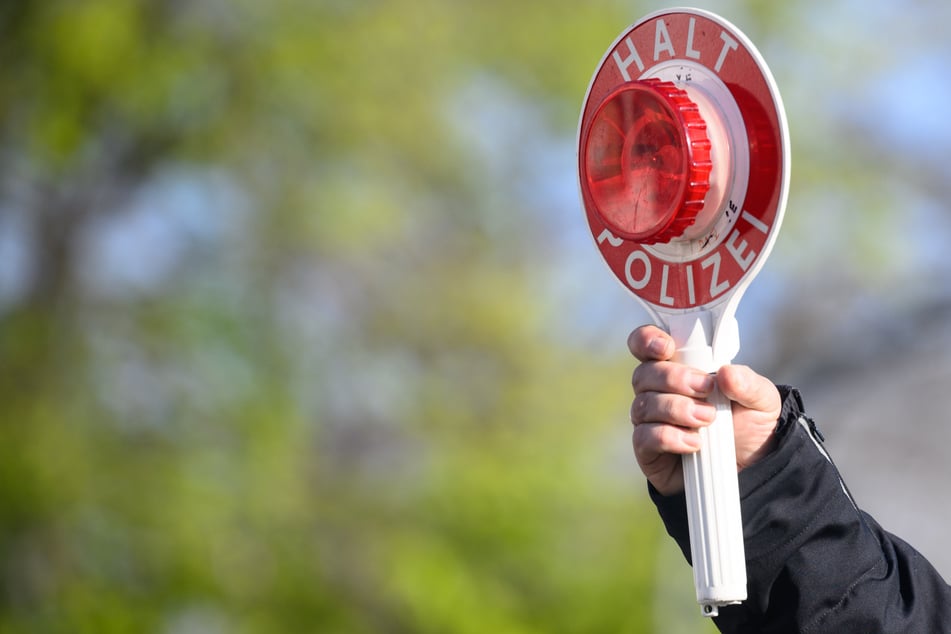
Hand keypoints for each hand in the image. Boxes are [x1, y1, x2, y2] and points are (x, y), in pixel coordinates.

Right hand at [628, 325, 781, 495]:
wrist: (749, 467)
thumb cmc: (747, 424)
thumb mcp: (761, 400)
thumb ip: (747, 383)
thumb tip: (725, 373)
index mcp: (676, 367)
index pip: (645, 344)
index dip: (647, 340)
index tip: (667, 347)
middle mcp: (655, 390)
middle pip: (643, 374)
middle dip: (674, 378)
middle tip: (706, 389)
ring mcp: (648, 419)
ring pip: (644, 405)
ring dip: (677, 409)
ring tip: (708, 419)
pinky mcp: (647, 449)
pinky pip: (645, 437)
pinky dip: (669, 437)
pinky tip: (694, 443)